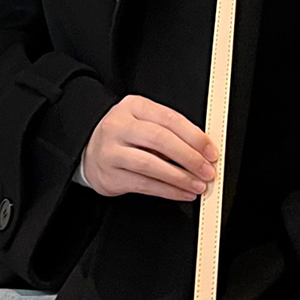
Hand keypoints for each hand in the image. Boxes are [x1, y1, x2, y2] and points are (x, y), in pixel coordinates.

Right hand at [81, 94, 219, 201]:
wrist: (89, 151)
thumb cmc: (125, 136)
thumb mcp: (144, 121)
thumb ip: (170, 130)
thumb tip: (202, 150)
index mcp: (133, 106)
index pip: (169, 119)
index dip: (194, 137)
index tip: (210, 151)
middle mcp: (119, 126)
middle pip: (160, 140)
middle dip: (189, 157)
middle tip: (206, 170)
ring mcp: (111, 151)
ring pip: (151, 164)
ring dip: (180, 177)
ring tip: (197, 185)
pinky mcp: (110, 175)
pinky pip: (144, 184)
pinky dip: (167, 191)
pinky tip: (181, 193)